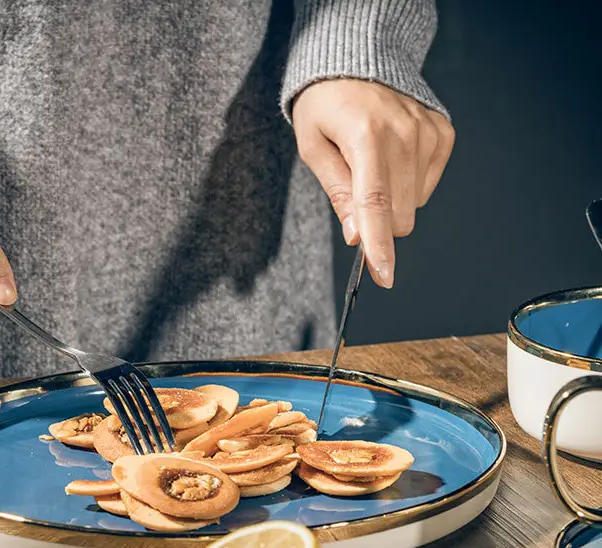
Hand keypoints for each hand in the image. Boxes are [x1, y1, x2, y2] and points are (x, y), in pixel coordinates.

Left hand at [293, 79, 454, 287]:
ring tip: (371, 162)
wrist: (359, 60)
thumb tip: (356, 236)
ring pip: (413, 206)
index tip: (383, 276)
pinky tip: (392, 157)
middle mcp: (404, 134)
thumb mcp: (314, 147)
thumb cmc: (327, 105)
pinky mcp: (443, 134)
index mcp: (366, 135)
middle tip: (354, 188)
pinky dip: (407, 183)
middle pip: (398, 216)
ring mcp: (429, 133)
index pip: (375, 204)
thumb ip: (338, 192)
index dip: (379, 245)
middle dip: (375, 221)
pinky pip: (426, 187)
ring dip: (391, 200)